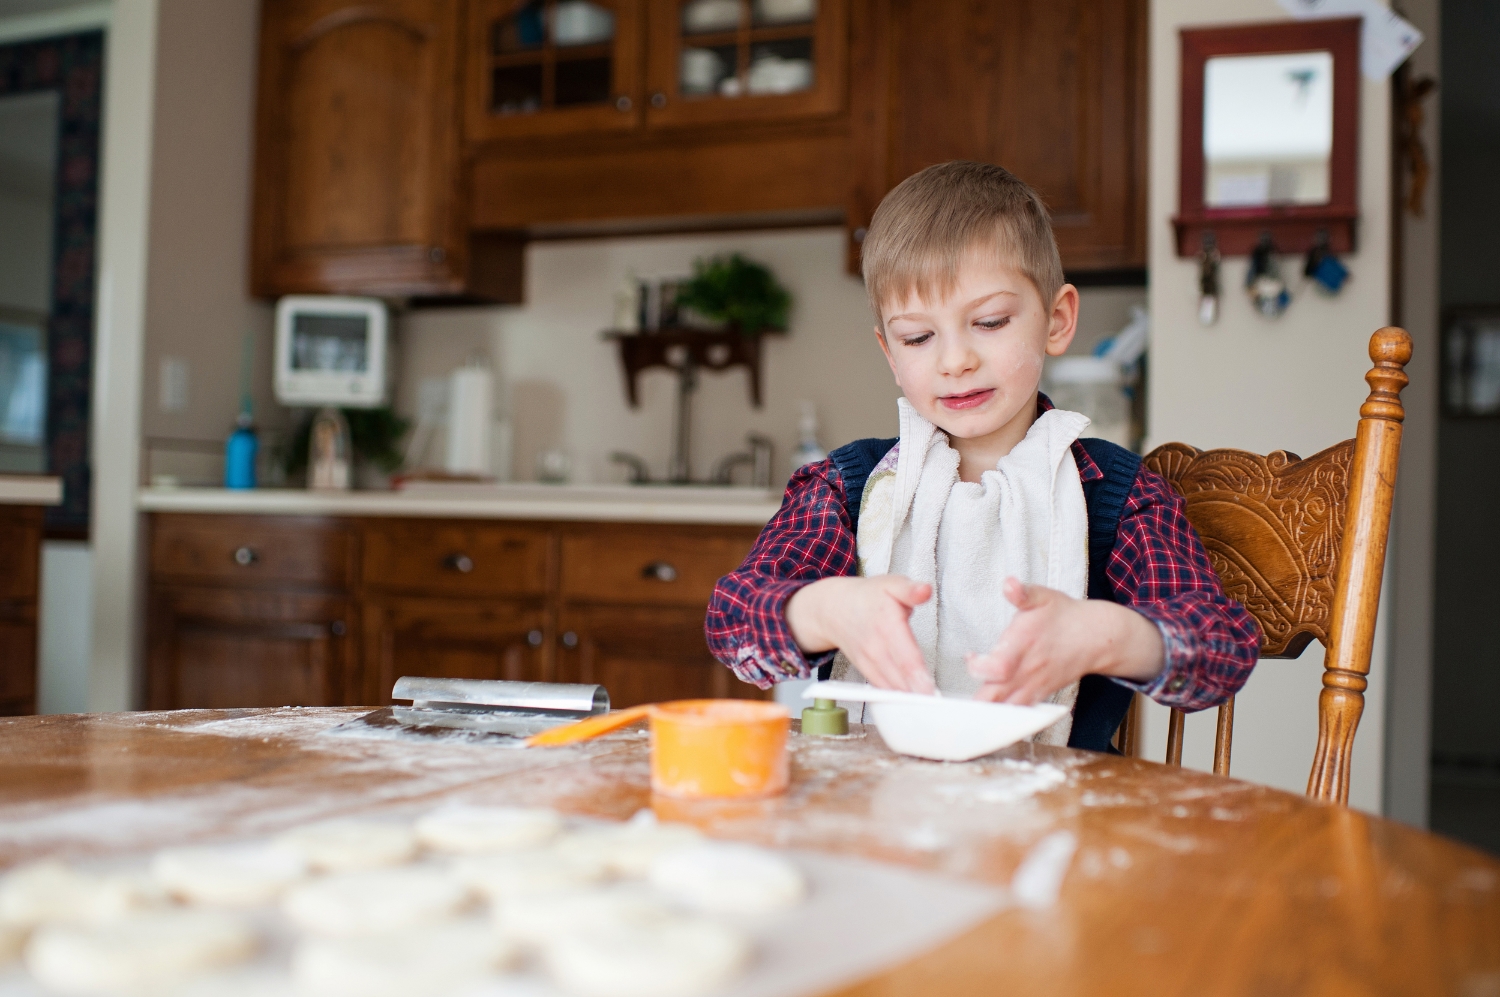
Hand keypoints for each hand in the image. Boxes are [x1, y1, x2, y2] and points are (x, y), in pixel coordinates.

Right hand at [784, 576, 935, 693]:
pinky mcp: (865, 669)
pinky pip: (882, 688)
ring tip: (928, 708)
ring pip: (891, 686)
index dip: (919, 675)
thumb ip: (911, 590)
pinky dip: (896, 698)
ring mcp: (869, 660)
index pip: (905, 654)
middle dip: (918, 694)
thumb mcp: (891, 584)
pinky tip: (911, 706)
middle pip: (899, 676)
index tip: (932, 691)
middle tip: (937, 707)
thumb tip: (925, 590)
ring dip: (909, 700)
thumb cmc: (868, 597)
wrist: (833, 609)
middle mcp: (876, 645)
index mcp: (886, 622)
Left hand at [967, 578, 1163, 703]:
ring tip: (972, 701)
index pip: (996, 668)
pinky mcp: (1040, 694)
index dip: (977, 667)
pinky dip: (1004, 716)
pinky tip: (991, 712)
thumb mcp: (1042, 596)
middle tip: (961, 691)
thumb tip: (1009, 583)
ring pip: (1006, 710)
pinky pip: (1020, 713)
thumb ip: (1022, 593)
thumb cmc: (1063, 615)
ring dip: (987, 709)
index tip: (971, 656)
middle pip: (996, 697)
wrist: (1095, 636)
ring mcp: (1035, 686)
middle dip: (974, 698)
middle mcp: (1028, 670)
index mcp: (1024, 645)